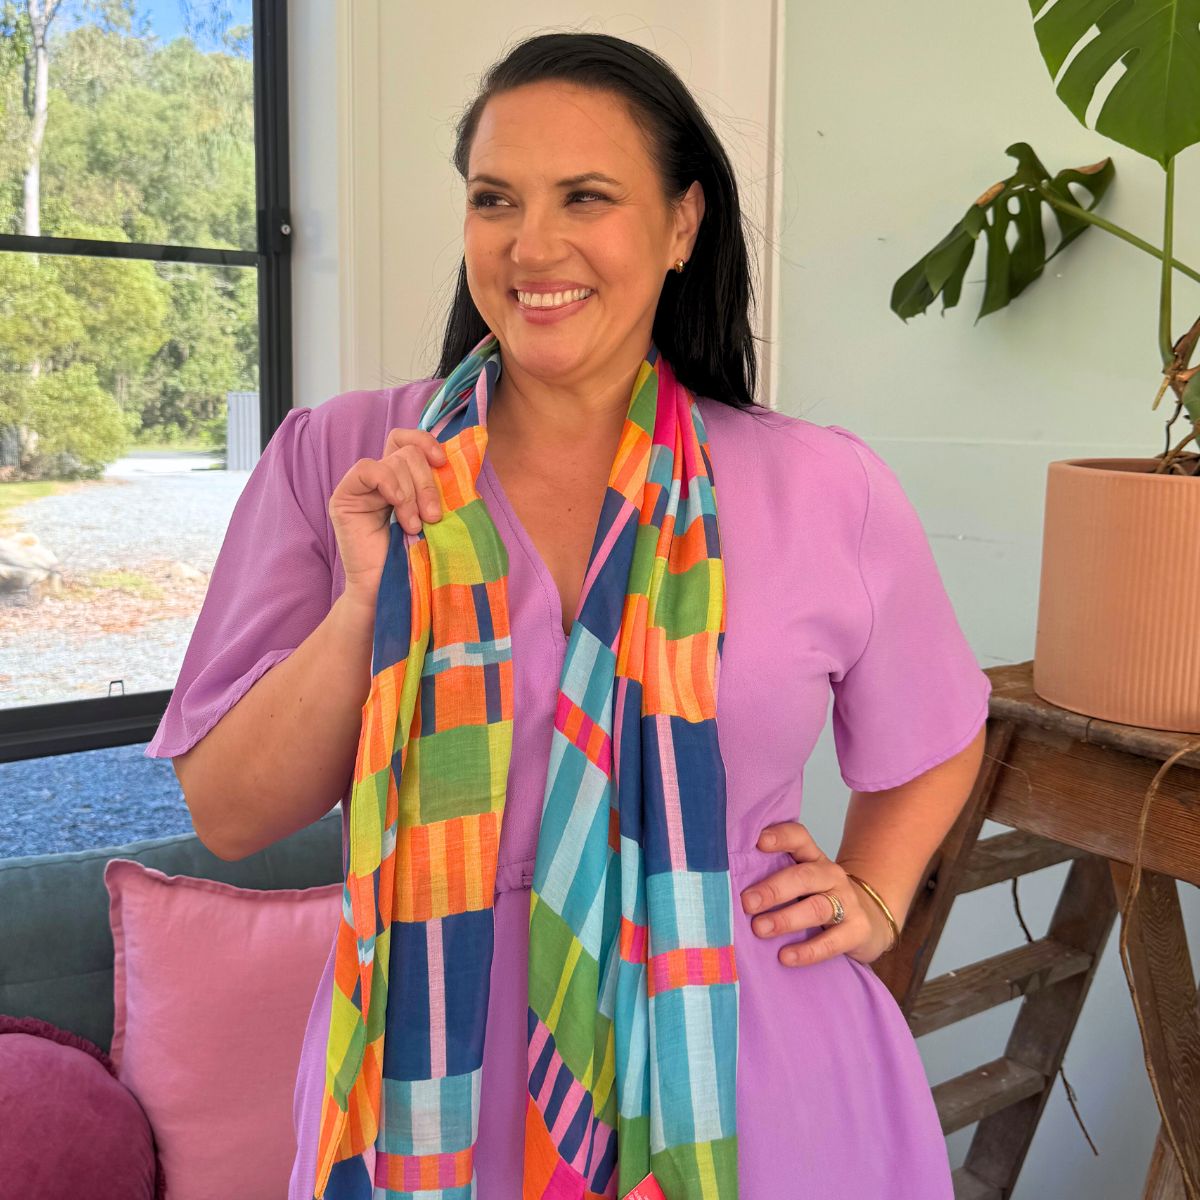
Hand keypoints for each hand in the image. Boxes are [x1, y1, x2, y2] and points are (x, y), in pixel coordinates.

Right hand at [328, 428, 446, 609]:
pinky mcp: (344, 497)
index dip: (426, 442)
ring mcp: (360, 486)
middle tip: (434, 516)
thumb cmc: (416, 557)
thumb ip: (437, 488)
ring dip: (411, 495)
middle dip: (426, 483)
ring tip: (414, 526)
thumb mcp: (433, 516)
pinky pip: (368, 470)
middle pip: (407, 452)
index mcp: (401, 478)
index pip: (407, 440)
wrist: (391, 588)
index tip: (443, 463)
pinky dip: (390, 485)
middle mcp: (380, 478)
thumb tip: (452, 461)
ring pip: (393, 462)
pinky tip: (397, 508)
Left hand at [739, 821, 895, 966]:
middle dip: (773, 888)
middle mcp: (830, 875)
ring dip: (786, 919)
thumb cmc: (817, 899)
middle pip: (804, 876)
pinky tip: (785, 956)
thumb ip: (769, 877)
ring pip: (817, 907)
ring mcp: (847, 902)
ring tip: (760, 929)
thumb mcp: (799, 882)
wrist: (866, 921)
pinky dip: (808, 950)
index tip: (758, 842)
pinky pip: (833, 941)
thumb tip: (723, 886)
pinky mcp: (857, 930)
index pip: (799, 838)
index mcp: (812, 858)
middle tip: (747, 902)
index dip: (780, 837)